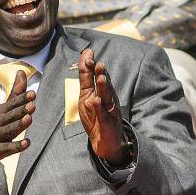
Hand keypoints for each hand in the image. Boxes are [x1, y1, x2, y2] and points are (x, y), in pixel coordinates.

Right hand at [0, 71, 34, 176]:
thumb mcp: (1, 107)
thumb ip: (16, 92)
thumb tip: (22, 71)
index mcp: (1, 111)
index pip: (13, 104)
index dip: (23, 99)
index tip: (32, 94)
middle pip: (12, 116)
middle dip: (21, 110)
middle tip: (32, 105)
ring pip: (10, 130)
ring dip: (19, 125)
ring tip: (29, 119)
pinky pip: (8, 148)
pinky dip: (17, 146)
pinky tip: (26, 143)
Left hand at [78, 48, 127, 165]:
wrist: (106, 140)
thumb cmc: (97, 115)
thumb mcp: (87, 95)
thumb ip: (86, 76)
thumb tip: (86, 54)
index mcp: (102, 91)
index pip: (97, 75)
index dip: (91, 66)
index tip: (87, 54)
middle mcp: (108, 98)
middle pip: (105, 84)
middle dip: (102, 74)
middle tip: (98, 63)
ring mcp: (109, 110)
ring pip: (106, 97)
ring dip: (104, 88)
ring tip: (100, 78)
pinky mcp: (107, 123)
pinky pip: (103, 114)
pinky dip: (99, 108)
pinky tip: (96, 101)